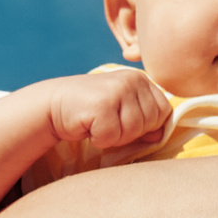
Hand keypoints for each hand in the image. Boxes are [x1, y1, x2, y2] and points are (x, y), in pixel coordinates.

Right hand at [44, 69, 172, 152]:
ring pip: (132, 131)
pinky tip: (88, 126)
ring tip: (98, 123)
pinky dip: (98, 139)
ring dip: (113, 137)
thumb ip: (144, 122)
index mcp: (140, 79)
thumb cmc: (91, 110)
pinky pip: (111, 136)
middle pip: (150, 123)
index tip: (124, 121)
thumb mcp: (122, 112)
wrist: (54, 104)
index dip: (147, 125)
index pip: (164, 111)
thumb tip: (160, 135)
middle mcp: (132, 79)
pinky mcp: (101, 105)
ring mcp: (117, 90)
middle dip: (129, 132)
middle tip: (108, 123)